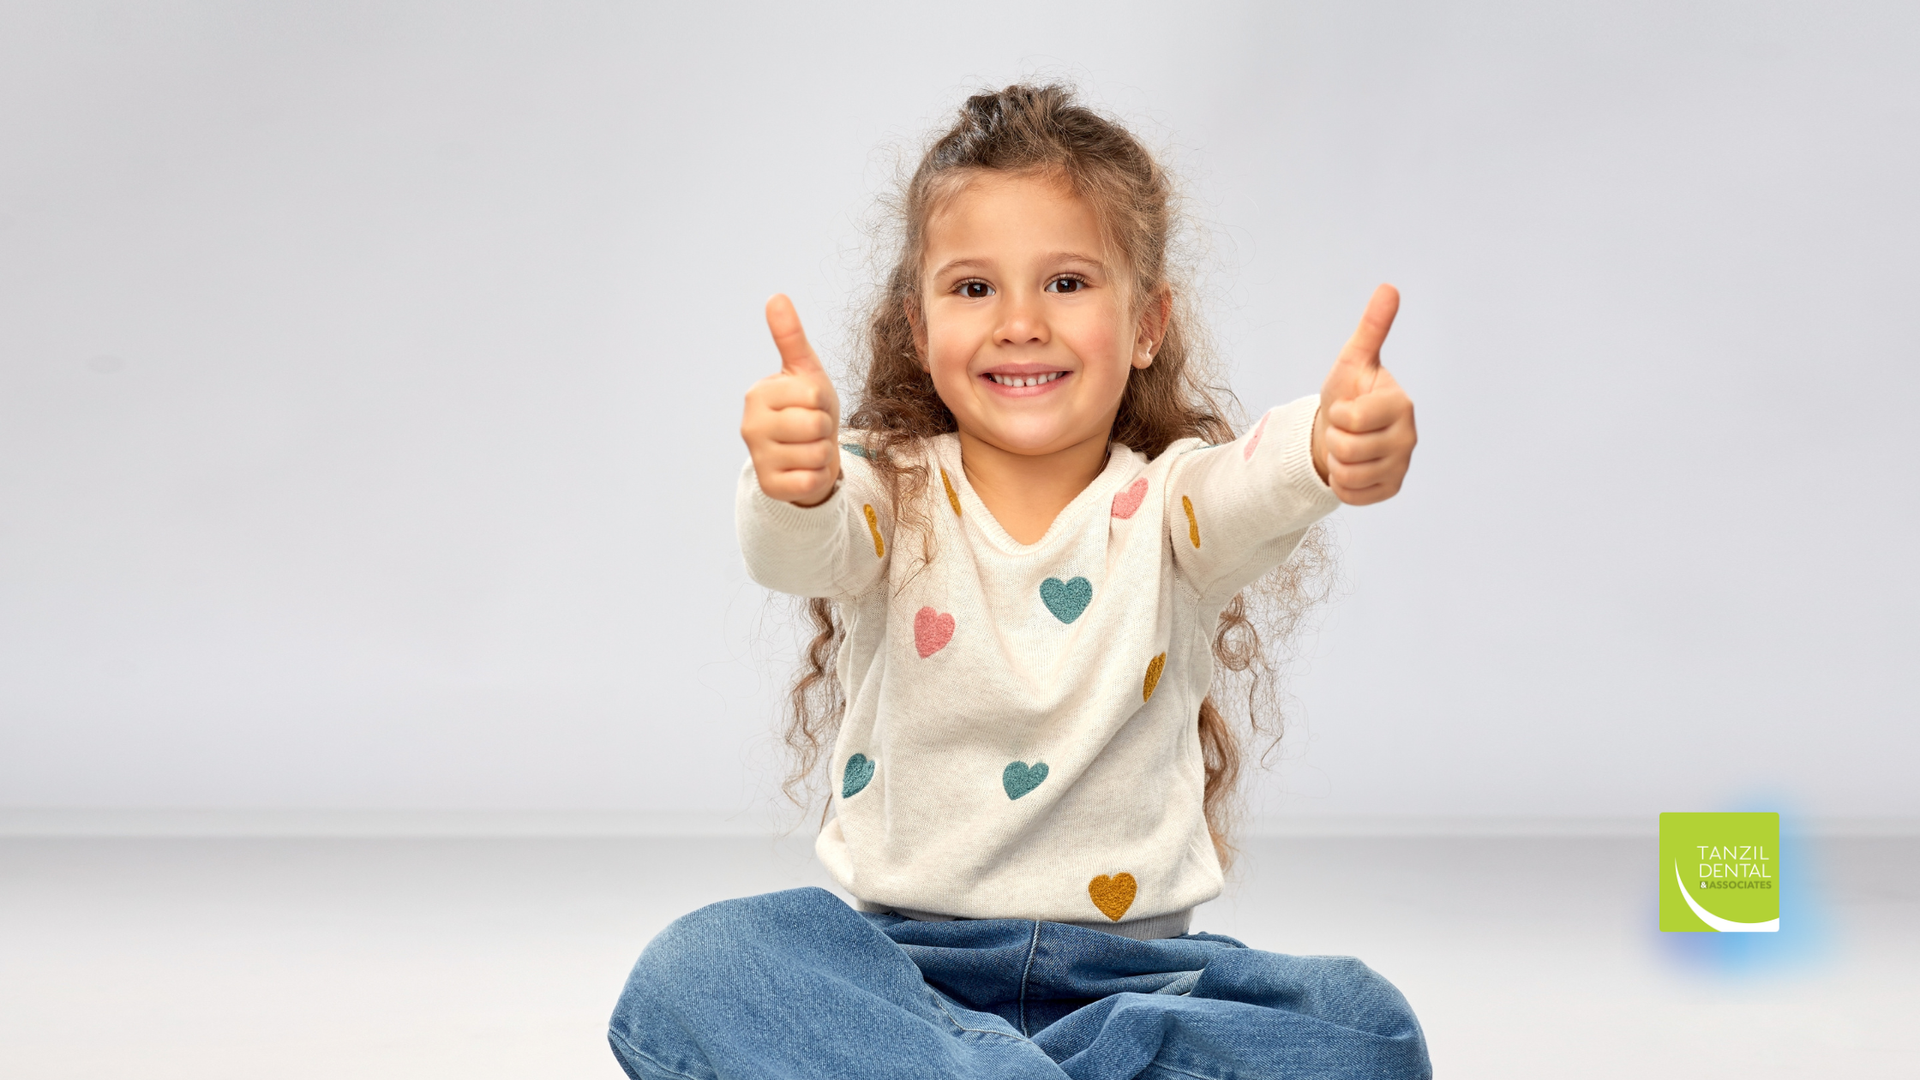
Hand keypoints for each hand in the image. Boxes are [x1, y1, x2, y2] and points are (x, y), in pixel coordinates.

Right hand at [742, 294, 841, 506]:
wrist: (808, 455)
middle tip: (812, 430)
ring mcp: (757, 458)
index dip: (823, 402)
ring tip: (809, 448)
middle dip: (824, 428)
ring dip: (822, 453)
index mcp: (757, 394)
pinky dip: (818, 476)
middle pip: (815, 424)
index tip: (810, 406)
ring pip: (816, 453)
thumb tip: (776, 297)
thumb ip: (791, 337)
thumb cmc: (808, 409)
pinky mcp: (770, 486)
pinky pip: (812, 480)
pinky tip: (805, 470)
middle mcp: (749, 426)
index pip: (813, 395)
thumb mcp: (805, 372)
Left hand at [1312, 284, 1416, 504]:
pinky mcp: (1391, 488)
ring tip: (1346, 446)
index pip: (1353, 419)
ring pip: (1347, 475)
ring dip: (1336, 461)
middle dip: (1335, 438)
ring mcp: (1402, 465)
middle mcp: (1409, 437)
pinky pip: (1351, 494)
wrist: (1341, 430)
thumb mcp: (1353, 359)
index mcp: (1402, 404)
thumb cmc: (1348, 392)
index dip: (1337, 414)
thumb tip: (1389, 288)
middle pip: (1347, 449)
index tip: (1346, 407)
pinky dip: (1341, 483)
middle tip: (1345, 429)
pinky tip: (1350, 466)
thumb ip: (1371, 328)